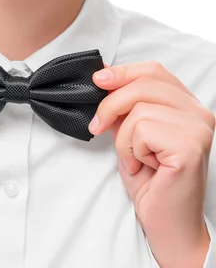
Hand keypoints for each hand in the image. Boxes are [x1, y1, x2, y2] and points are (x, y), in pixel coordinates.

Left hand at [89, 61, 214, 265]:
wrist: (166, 224)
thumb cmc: (152, 183)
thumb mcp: (131, 135)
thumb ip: (123, 107)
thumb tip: (103, 79)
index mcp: (187, 106)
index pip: (154, 71)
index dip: (123, 72)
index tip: (98, 80)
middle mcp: (198, 113)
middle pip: (144, 83)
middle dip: (111, 103)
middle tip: (97, 125)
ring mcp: (197, 128)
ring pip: (139, 109)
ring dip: (124, 138)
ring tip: (135, 158)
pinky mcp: (189, 146)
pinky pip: (142, 130)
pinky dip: (132, 150)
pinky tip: (144, 166)